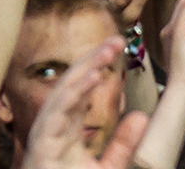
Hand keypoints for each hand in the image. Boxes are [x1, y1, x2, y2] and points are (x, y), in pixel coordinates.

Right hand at [22, 38, 146, 168]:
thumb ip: (123, 145)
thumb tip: (141, 116)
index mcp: (67, 126)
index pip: (82, 87)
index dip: (98, 64)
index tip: (117, 46)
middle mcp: (54, 123)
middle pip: (73, 82)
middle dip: (93, 58)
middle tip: (117, 39)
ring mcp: (46, 131)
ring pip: (64, 90)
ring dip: (86, 69)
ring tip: (106, 53)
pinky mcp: (43, 142)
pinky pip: (58, 111)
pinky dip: (74, 93)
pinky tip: (91, 78)